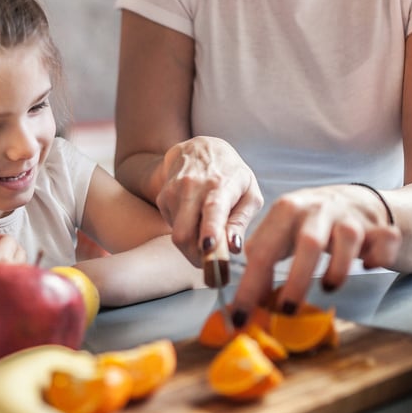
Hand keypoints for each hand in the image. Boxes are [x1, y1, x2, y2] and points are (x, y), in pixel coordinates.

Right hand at [0, 207, 27, 315]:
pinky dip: (14, 278)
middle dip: (9, 248)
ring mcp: (12, 286)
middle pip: (20, 252)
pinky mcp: (11, 298)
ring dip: (13, 262)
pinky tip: (0, 280)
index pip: (9, 240)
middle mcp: (10, 271)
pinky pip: (20, 284)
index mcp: (0, 257)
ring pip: (23, 268)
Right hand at [155, 136, 262, 266]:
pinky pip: (172, 228)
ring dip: (192, 246)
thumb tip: (233, 248)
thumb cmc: (231, 174)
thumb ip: (241, 221)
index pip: (213, 209)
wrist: (200, 148)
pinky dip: (185, 232)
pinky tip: (195, 218)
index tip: (209, 248)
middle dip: (197, 257)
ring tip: (207, 236)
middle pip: (184, 233)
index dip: (210, 230)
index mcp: (220, 185)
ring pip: (177, 236)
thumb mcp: (249, 193)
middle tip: (212, 264)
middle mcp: (193, 187)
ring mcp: (174, 192)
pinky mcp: (162, 198)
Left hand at [231, 184, 401, 313]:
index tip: (241, 318)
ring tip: (329, 287)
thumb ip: (265, 258)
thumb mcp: (285, 231)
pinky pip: (384, 242)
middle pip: (307, 243)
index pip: (263, 251)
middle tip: (288, 311)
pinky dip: (378, 258)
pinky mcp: (381, 226)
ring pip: (347, 239)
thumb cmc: (317, 223)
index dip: (249, 287)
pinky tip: (369, 265)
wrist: (367, 203)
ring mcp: (352, 216)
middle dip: (296, 281)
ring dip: (338, 269)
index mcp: (287, 210)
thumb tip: (248, 300)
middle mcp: (318, 208)